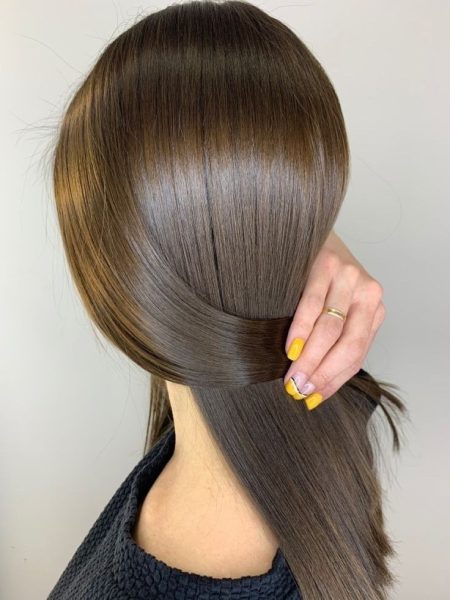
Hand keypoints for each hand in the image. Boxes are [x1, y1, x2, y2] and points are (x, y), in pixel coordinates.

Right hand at [283, 230, 385, 409]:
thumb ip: (335, 336)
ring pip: (331, 330)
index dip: (334, 380)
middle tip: (299, 391)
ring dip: (309, 359)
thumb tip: (313, 381)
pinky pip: (312, 306)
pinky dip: (301, 331)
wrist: (312, 232)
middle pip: (348, 345)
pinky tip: (290, 349)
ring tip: (293, 379)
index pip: (356, 354)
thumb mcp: (338, 306)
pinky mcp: (327, 265)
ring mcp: (349, 278)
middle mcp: (367, 294)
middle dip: (322, 373)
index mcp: (373, 310)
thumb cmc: (322, 277)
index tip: (312, 399)